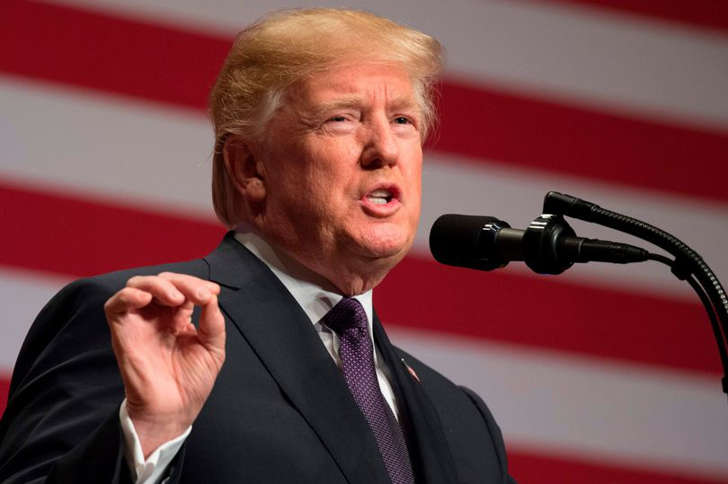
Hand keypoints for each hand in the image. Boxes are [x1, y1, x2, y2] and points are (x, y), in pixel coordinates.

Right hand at [104, 272, 224, 457]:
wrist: (174, 410)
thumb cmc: (192, 383)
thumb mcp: (213, 349)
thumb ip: (213, 322)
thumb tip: (211, 296)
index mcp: (178, 317)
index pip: (183, 287)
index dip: (197, 284)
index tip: (212, 292)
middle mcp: (157, 316)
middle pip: (162, 281)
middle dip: (183, 282)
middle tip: (199, 295)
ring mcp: (139, 322)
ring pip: (138, 285)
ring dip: (158, 285)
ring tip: (176, 298)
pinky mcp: (123, 332)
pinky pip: (115, 305)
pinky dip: (128, 295)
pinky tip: (146, 300)